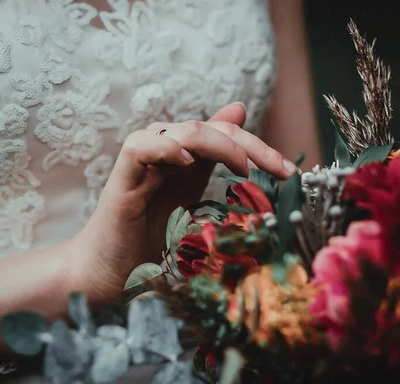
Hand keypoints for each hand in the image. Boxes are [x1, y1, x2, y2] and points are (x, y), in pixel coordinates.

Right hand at [68, 103, 295, 304]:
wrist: (110, 271)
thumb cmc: (150, 239)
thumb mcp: (194, 202)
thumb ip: (216, 169)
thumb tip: (241, 130)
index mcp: (183, 156)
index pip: (224, 135)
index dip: (259, 147)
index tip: (290, 172)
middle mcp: (163, 150)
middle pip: (209, 129)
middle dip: (249, 145)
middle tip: (278, 169)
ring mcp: (141, 161)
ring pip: (181, 131)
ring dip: (217, 143)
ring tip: (242, 167)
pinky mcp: (121, 178)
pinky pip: (139, 148)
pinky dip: (164, 148)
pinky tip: (186, 160)